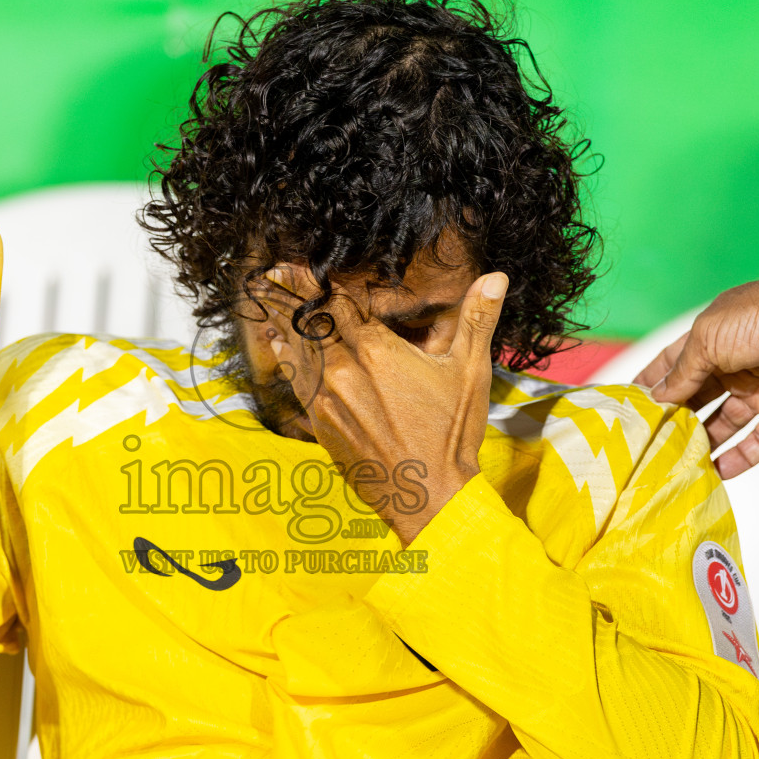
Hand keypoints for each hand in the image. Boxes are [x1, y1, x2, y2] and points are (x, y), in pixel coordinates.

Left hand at [259, 265, 506, 543]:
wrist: (429, 495)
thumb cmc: (451, 434)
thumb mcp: (470, 372)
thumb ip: (478, 320)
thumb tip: (496, 277)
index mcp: (377, 352)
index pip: (337, 304)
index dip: (313, 281)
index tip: (291, 263)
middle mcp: (344, 371)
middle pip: (309, 322)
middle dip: (288, 294)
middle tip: (268, 271)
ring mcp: (326, 400)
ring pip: (297, 349)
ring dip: (280, 321)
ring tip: (261, 297)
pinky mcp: (320, 425)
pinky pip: (296, 381)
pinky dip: (285, 357)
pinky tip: (275, 344)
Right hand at [634, 274, 758, 477]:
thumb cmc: (756, 318)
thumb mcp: (704, 342)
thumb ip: (682, 374)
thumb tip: (659, 398)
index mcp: (712, 343)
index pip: (674, 367)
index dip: (652, 385)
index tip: (630, 407)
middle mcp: (734, 368)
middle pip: (699, 401)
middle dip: (676, 420)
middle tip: (651, 443)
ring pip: (727, 425)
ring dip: (705, 443)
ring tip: (678, 464)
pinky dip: (741, 458)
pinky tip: (718, 474)